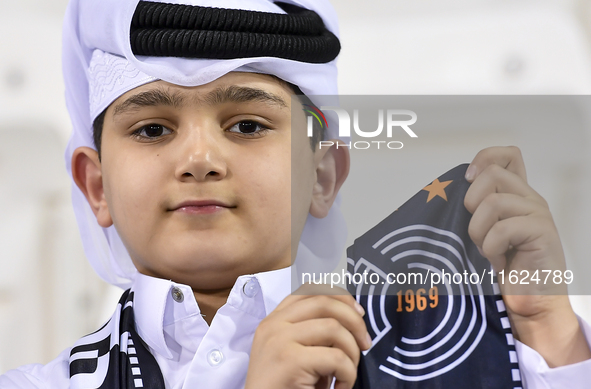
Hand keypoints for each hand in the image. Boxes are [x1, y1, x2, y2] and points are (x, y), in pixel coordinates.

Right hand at [245, 284, 370, 388]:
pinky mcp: (290, 360)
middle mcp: (274, 325)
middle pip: (324, 302)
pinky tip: (341, 387)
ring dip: (352, 352)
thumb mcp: (294, 353)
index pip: (309, 290)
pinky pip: (336, 357)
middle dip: (354, 321)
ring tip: (347, 373)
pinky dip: (348, 374)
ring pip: (334, 328)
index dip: (340, 297)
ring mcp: (279, 340)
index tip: (358, 313)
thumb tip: (353, 319)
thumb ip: (312, 332)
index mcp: (273, 321)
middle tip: (364, 344)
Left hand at [464, 146, 590, 366]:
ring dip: (479, 232)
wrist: (527, 306)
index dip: (484, 159)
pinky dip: (492, 249)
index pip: (507, 155)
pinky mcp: (543, 232)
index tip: (467, 181)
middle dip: (471, 204)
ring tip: (487, 252)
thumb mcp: (479, 234)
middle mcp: (529, 199)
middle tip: (477, 233)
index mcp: (514, 195)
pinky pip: (503, 228)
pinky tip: (499, 263)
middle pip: (492, 174)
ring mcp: (538, 214)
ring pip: (493, 202)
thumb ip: (473, 210)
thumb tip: (444, 192)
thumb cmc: (498, 272)